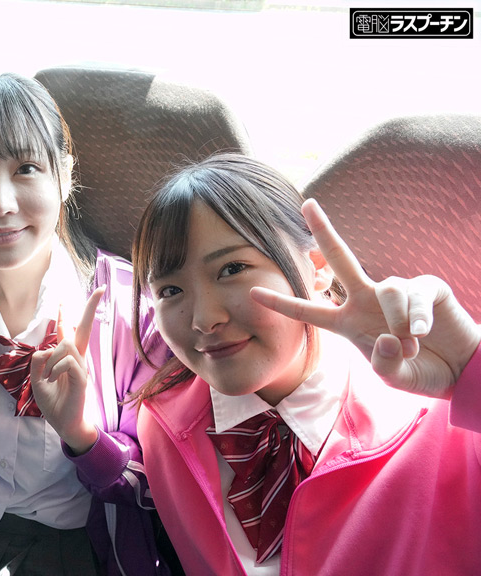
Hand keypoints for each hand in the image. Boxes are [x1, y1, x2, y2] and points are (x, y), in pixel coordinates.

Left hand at [31, 286, 105, 453]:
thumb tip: (45, 349)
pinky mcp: (82, 378)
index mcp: (66, 357)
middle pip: (84, 328)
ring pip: (66, 346)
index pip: (68, 332)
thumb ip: (38, 361)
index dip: (65, 316)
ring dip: (51, 360)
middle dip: (91, 308)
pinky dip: (56, 368)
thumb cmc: (52, 401)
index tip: (63, 301)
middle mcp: (77, 359)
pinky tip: (52, 380)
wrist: (63, 423)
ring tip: (48, 378)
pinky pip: (69, 362)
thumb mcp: (37, 379)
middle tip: (101, 290)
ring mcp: (81, 367)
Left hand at [250, 199, 480, 398]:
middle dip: (323, 231)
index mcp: (348, 322)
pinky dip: (415, 317)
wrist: (461, 371)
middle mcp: (366, 300)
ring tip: (410, 345)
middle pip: (340, 259)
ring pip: (387, 290)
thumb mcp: (394, 377)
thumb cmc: (421, 371)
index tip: (251, 292)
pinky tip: (422, 332)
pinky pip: (414, 295)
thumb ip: (383, 364)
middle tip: (306, 203)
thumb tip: (386, 336)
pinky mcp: (427, 287)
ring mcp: (397, 291)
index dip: (281, 303)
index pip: (309, 311)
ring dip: (397, 323)